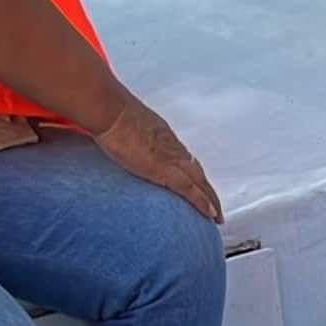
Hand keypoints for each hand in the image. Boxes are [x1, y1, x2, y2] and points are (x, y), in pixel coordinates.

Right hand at [94, 86, 222, 223]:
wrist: (109, 110)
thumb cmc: (109, 113)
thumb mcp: (120, 125)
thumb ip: (122, 136)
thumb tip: (112, 141)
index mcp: (162, 134)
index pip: (182, 156)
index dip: (191, 172)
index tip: (197, 184)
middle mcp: (171, 145)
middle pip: (196, 170)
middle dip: (206, 188)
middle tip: (214, 204)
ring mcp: (170, 157)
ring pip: (199, 181)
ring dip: (210, 199)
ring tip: (216, 215)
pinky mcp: (165, 170)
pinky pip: (190, 190)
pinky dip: (202, 202)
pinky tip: (211, 214)